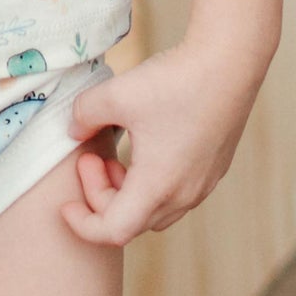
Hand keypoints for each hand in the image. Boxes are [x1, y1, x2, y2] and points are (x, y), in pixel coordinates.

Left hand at [58, 38, 269, 243]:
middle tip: (90, 157)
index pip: (114, 231)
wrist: (229, 63)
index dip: (83, 224)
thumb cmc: (174, 82)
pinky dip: (150, 180)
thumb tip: (74, 130)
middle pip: (133, 221)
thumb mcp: (115, 94)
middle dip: (102, 196)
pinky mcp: (213, 168)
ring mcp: (203, 183)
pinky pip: (175, 192)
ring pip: (156, 209)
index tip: (66, 202)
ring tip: (116, 152)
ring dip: (127, 190)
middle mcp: (184, 194)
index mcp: (158, 186)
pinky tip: (143, 142)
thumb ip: (83, 115)